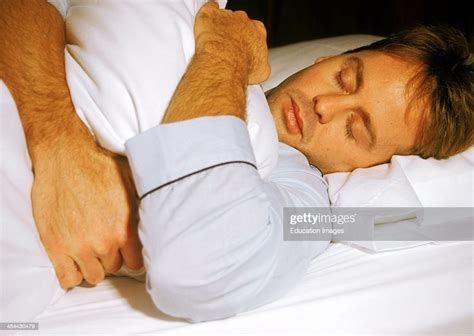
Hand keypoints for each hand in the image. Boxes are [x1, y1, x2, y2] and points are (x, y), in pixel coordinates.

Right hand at [31, 142, 142, 287]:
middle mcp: (103, 241)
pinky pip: (67, 279)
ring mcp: (78, 247)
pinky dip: (72, 274)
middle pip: (114, 268)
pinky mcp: (55, 246)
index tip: (127, 252)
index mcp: (124, 228)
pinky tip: (75, 261)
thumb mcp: (132, 184)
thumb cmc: (99, 166)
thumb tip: (161, 214)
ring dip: (93, 266)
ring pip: (93, 276)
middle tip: (105, 242)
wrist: (64, 158)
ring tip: (91, 251)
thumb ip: (144, 205)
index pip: (136, 263)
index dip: (132, 257)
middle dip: (111, 256)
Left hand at [193, 1, 270, 84]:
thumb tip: (260, 68)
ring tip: (214, 42)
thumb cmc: (242, 69)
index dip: (248, 41)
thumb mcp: (261, 72)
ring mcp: (227, 16)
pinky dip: (208, 14)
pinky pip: (209, 9)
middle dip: (234, 33)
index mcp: (258, 31)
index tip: (242, 50)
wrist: (224, 64)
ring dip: (220, 27)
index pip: (254, 32)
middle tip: (227, 48)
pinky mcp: (210, 14)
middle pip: (239, 24)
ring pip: (224, 18)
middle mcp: (244, 20)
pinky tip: (206, 22)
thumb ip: (262, 64)